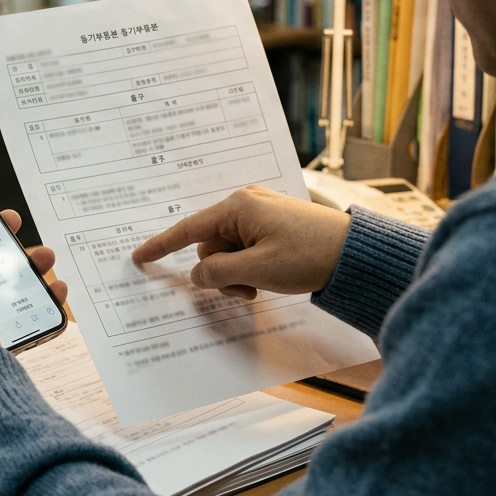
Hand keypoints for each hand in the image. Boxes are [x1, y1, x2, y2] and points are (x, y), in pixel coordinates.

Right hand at [132, 185, 350, 299]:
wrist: (356, 254)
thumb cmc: (310, 256)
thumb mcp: (257, 270)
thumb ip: (218, 273)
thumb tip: (197, 276)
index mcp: (239, 207)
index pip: (189, 228)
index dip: (162, 245)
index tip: (139, 257)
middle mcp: (246, 204)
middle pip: (210, 245)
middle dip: (220, 273)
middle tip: (246, 292)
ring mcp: (261, 214)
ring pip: (228, 252)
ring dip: (237, 275)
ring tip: (261, 287)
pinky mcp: (273, 225)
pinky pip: (246, 249)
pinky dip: (250, 268)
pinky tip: (269, 279)